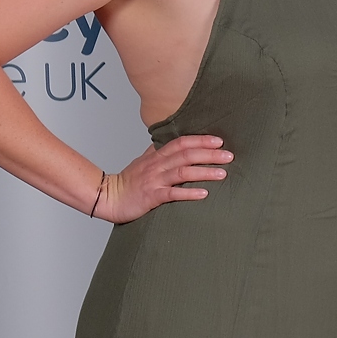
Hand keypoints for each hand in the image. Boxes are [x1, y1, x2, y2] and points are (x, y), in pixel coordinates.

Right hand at [93, 136, 232, 222]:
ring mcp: (155, 181)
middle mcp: (157, 166)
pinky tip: (204, 193)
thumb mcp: (144, 162)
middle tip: (229, 156)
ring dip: (204, 172)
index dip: (200, 140)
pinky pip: (172, 194)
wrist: (107, 197)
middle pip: (186, 155)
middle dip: (209, 154)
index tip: (219, 141)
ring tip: (222, 173)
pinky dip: (189, 193)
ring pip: (182, 172)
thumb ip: (159, 152)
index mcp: (157, 157)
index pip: (181, 143)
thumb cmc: (128, 181)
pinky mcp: (151, 196)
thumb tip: (174, 143)